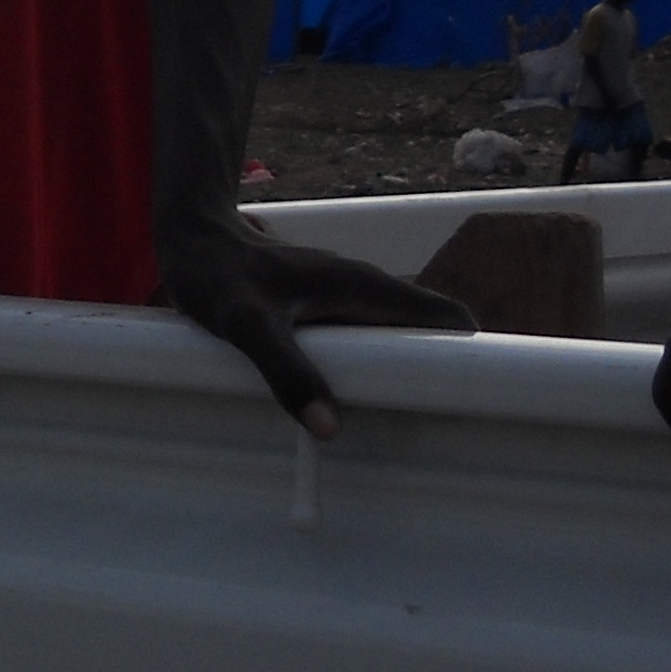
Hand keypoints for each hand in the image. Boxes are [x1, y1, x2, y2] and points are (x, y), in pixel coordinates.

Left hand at [159, 212, 477, 437]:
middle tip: (441, 429)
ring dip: (408, 377)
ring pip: (396, 341)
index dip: (470, 354)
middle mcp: (363, 290)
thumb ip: (288, 372)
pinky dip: (375, 372)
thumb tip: (332, 430)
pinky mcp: (325, 311)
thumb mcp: (248, 327)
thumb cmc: (218, 276)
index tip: (480, 402)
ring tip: (410, 427)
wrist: (190, 241)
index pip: (443, 317)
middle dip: (443, 376)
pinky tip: (357, 406)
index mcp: (363, 286)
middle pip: (427, 335)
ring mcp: (345, 300)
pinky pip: (367, 344)